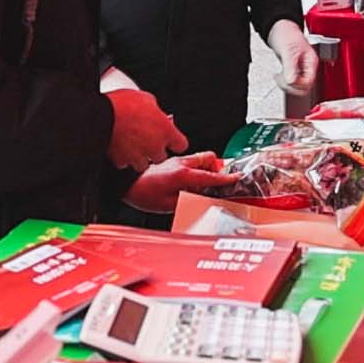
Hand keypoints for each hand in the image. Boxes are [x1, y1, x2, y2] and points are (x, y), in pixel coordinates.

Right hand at [105, 89, 187, 171]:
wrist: (100, 114)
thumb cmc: (124, 103)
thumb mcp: (147, 99)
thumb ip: (157, 111)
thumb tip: (160, 115)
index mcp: (165, 130)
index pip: (181, 145)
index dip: (174, 142)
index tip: (169, 139)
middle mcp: (155, 147)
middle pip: (161, 157)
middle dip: (154, 150)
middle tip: (145, 139)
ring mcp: (139, 156)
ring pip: (144, 165)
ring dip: (139, 157)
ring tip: (131, 144)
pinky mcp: (122, 161)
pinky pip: (125, 164)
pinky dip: (123, 158)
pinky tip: (119, 147)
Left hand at [124, 152, 238, 213]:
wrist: (126, 184)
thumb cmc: (143, 194)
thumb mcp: (169, 205)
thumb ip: (190, 202)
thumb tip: (204, 202)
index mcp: (183, 174)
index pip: (211, 175)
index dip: (226, 178)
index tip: (236, 178)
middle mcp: (181, 163)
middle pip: (210, 157)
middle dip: (216, 168)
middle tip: (215, 182)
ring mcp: (177, 160)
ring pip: (200, 157)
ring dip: (205, 168)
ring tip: (200, 184)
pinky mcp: (171, 161)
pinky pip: (190, 161)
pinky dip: (195, 170)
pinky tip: (188, 183)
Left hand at [268, 19, 317, 93]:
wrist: (279, 28)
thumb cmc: (286, 33)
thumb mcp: (289, 50)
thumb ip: (291, 67)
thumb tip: (292, 82)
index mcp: (312, 61)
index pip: (310, 82)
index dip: (298, 84)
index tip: (288, 80)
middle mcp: (309, 66)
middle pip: (305, 87)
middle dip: (292, 86)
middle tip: (282, 79)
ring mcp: (302, 68)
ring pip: (299, 86)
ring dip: (287, 85)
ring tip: (279, 77)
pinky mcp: (295, 69)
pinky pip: (293, 82)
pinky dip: (285, 82)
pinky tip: (280, 76)